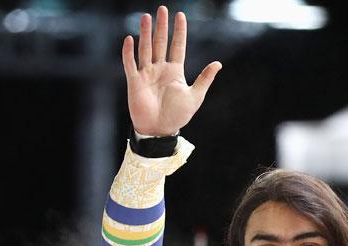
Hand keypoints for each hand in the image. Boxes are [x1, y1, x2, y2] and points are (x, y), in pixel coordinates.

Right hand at [122, 5, 221, 135]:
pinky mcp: (134, 82)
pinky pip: (130, 64)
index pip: (177, 46)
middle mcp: (160, 70)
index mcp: (175, 72)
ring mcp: (146, 75)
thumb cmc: (177, 116)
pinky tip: (129, 39)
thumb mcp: (195, 96)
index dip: (179, 32)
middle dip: (161, 27)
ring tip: (146, 17)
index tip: (181, 15)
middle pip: (160, 43)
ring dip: (145, 33)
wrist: (160, 130)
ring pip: (145, 49)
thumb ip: (204, 79)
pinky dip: (129, 52)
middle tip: (162, 9)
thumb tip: (218, 63)